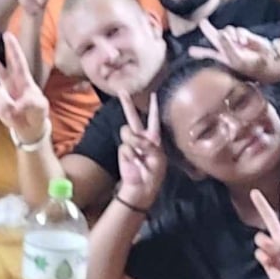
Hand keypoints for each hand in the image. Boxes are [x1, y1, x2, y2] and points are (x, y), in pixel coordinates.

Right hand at [0, 35, 49, 144]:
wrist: (30, 129)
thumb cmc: (37, 113)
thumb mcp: (40, 107)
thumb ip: (30, 102)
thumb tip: (15, 103)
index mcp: (23, 80)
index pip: (18, 62)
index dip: (13, 48)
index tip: (8, 35)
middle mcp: (10, 83)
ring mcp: (2, 94)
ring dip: (6, 103)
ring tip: (17, 112)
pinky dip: (4, 113)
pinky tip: (11, 116)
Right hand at [115, 91, 165, 210]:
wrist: (141, 188)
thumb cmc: (154, 174)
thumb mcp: (157, 158)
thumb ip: (147, 145)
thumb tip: (132, 138)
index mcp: (154, 138)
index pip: (154, 119)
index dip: (153, 107)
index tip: (153, 94)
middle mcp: (141, 138)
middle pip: (133, 117)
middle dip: (127, 104)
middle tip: (122, 91)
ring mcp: (130, 143)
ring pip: (127, 131)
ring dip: (133, 141)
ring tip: (140, 156)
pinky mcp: (123, 150)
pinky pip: (125, 146)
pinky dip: (130, 155)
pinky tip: (134, 163)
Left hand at [188, 18, 279, 82]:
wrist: (267, 61)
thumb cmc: (250, 66)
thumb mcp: (236, 60)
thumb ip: (227, 47)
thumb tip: (220, 33)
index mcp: (222, 57)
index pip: (208, 53)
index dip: (200, 52)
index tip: (190, 51)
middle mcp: (227, 48)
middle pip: (214, 36)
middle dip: (208, 29)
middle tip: (202, 22)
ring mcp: (235, 40)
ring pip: (226, 30)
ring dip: (230, 35)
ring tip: (238, 43)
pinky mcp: (243, 35)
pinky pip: (237, 30)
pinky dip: (240, 35)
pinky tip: (244, 42)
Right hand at [252, 182, 279, 278]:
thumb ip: (279, 249)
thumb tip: (260, 241)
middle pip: (270, 218)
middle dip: (262, 206)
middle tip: (253, 192)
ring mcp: (272, 249)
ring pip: (260, 238)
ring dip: (264, 244)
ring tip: (271, 255)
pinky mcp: (265, 259)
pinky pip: (259, 254)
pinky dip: (264, 259)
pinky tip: (271, 266)